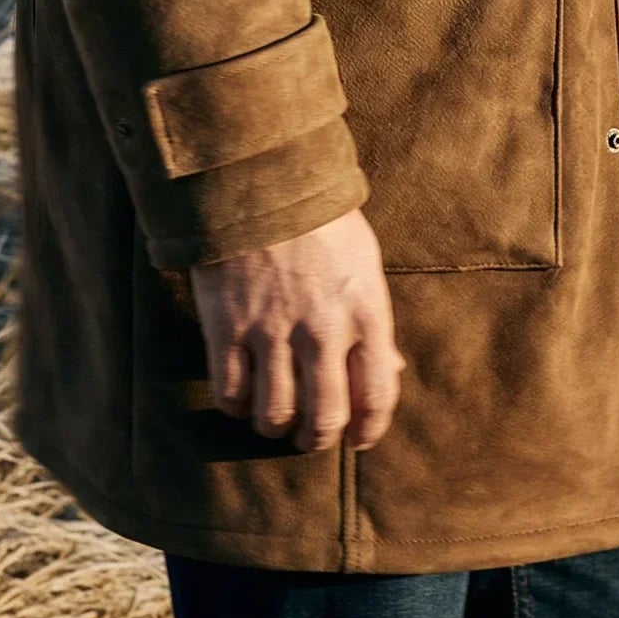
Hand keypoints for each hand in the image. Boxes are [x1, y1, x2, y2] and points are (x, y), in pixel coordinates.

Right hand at [189, 208, 403, 453]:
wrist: (259, 178)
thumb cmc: (319, 220)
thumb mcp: (364, 262)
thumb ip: (375, 321)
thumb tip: (391, 369)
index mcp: (364, 309)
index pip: (376, 396)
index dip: (368, 430)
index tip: (358, 438)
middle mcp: (321, 327)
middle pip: (323, 419)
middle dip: (317, 438)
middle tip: (308, 436)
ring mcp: (271, 329)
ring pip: (273, 415)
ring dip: (274, 426)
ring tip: (274, 417)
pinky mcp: (226, 326)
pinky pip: (230, 392)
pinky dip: (236, 405)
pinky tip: (242, 393)